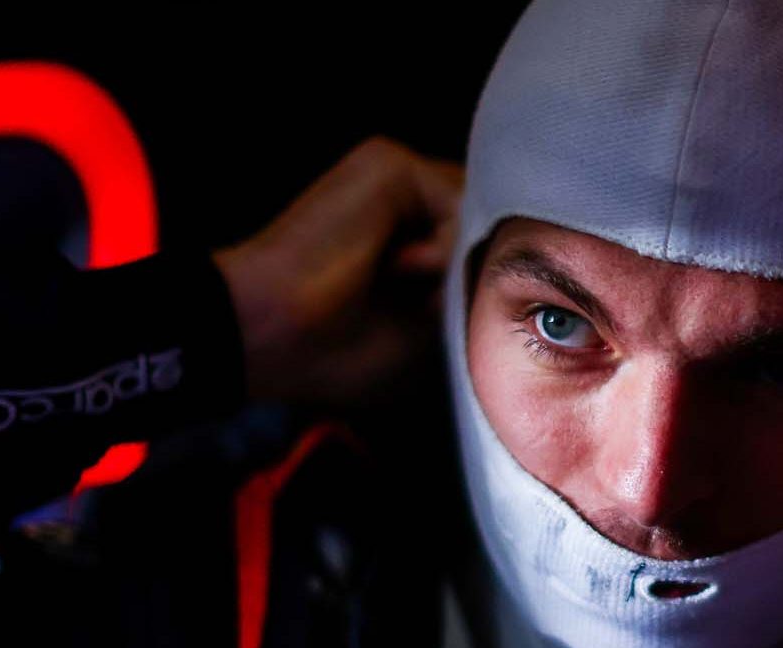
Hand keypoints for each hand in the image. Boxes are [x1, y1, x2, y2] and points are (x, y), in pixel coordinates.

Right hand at [212, 135, 462, 404]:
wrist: (271, 331)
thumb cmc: (334, 350)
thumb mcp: (424, 330)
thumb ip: (464, 290)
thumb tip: (511, 265)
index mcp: (406, 238)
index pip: (478, 251)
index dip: (482, 289)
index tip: (456, 325)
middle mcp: (402, 202)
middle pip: (485, 230)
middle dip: (472, 276)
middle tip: (423, 310)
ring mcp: (395, 179)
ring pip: (476, 219)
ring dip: (452, 268)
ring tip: (396, 289)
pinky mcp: (387, 163)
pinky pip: (458, 202)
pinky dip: (441, 249)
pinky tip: (395, 267)